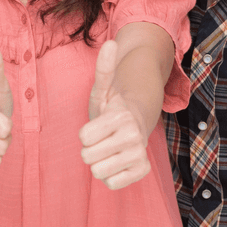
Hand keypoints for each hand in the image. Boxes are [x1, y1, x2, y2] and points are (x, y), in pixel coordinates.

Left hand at [79, 40, 151, 188]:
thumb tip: (110, 42)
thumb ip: (103, 69)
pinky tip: (117, 161)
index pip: (84, 136)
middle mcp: (135, 136)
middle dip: (90, 148)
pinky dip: (110, 175)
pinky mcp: (142, 172)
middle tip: (102, 139)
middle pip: (87, 156)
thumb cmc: (112, 108)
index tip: (96, 126)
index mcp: (122, 116)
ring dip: (99, 162)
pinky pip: (111, 184)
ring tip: (108, 149)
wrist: (135, 125)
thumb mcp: (102, 89)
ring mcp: (140, 156)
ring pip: (97, 171)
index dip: (85, 133)